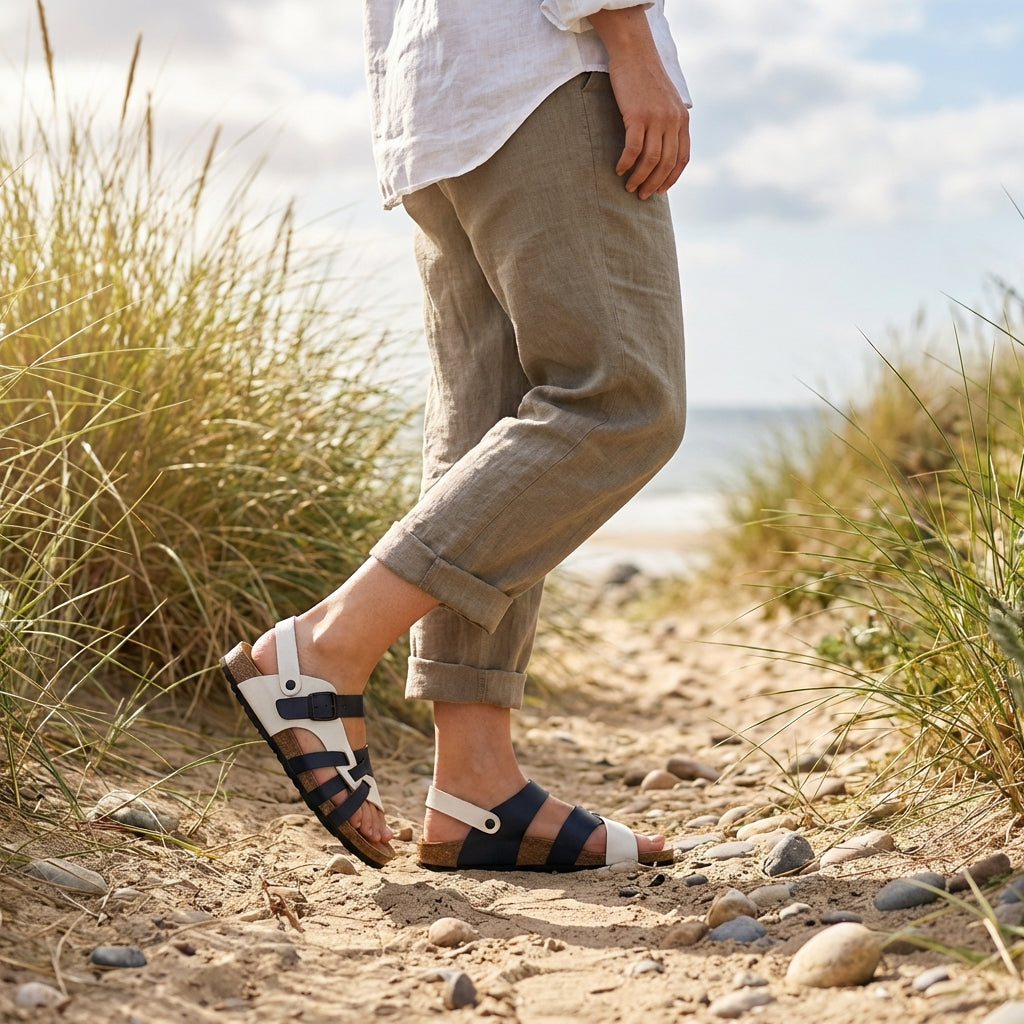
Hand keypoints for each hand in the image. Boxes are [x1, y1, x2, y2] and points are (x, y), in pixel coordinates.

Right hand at [589, 7, 689, 198]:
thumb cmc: (645, 77)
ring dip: (640, 177)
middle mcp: (672, 120)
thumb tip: (662, 146)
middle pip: (667, 163)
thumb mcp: (665, 100)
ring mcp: (656, 117)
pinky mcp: (637, 115)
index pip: (682, 157)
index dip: (672, 178)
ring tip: (629, 187)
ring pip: (651, 159)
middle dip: (654, 183)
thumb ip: (668, 121)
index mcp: (682, 118)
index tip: (661, 191)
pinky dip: (627, 163)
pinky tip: (619, 169)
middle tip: (641, 195)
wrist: (634, 51)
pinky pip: (633, 148)